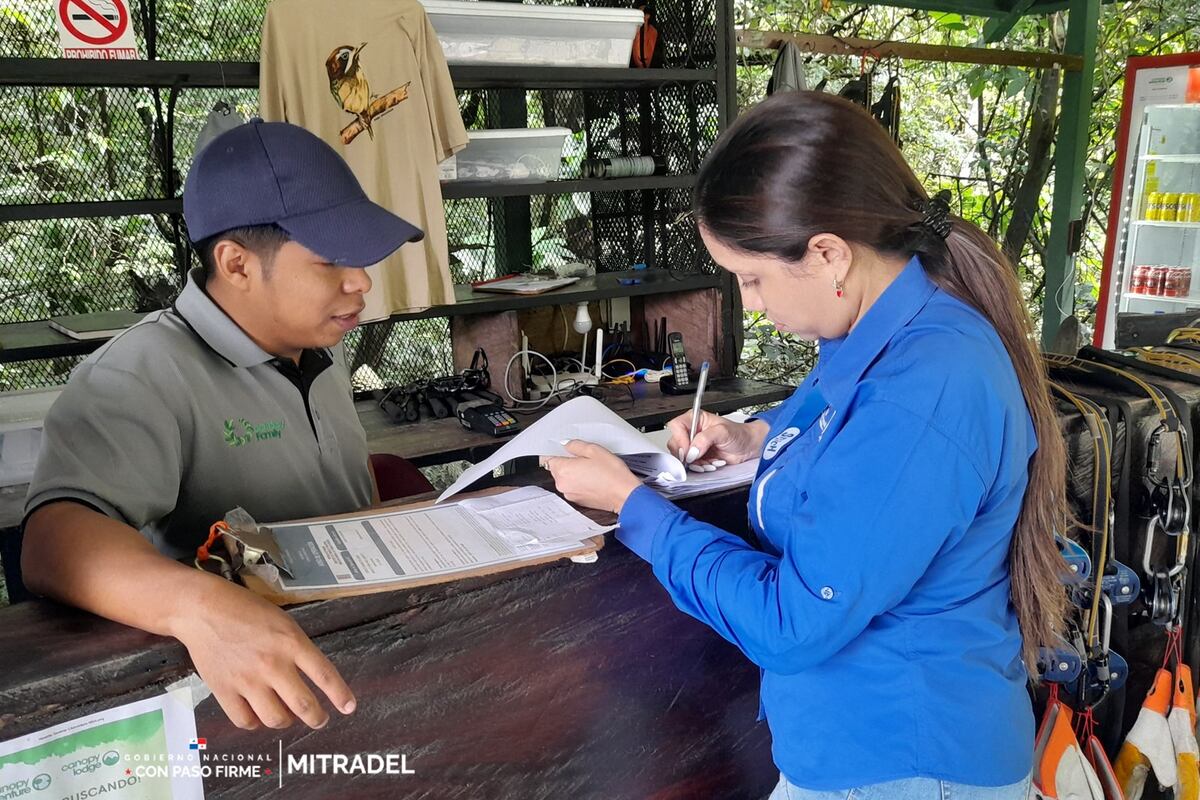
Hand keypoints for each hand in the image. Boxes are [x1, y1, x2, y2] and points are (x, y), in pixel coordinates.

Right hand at [170, 578, 355, 730]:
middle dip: (317, 718)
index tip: (349, 708)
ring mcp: (247, 680)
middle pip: (303, 705)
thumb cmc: (246, 610)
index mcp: (291, 643)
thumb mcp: (283, 622)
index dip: (340, 695)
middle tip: (320, 719)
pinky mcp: (223, 691)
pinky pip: (245, 721)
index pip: (324, 674)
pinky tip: (259, 715)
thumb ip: (298, 648)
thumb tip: (310, 676)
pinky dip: (255, 722)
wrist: (203, 610)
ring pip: (276, 719)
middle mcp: (272, 664)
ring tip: (287, 716)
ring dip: (286, 721)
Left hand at [544, 440, 642, 513]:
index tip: (567, 450)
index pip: (549, 457)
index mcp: (563, 470)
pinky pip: (574, 487)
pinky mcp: (578, 501)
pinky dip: (580, 483)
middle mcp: (562, 485)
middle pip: (557, 469)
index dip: (558, 452)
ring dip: (574, 473)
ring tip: (592, 470)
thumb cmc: (612, 474)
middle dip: (568, 462)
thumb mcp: (594, 450)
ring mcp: (569, 494)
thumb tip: (566, 444)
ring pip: (566, 478)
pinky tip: (594, 479)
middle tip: (585, 459)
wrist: (624, 495)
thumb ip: (575, 445)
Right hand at [665, 412, 768, 465]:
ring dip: (694, 463)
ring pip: (682, 456)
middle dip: (686, 454)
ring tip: (709, 461)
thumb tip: (692, 450)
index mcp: (695, 419)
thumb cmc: (738, 434)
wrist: (748, 447)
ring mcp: (694, 446)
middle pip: (675, 443)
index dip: (679, 439)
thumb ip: (705, 439)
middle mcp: (692, 432)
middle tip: (697, 459)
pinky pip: (690, 465)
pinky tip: (710, 464)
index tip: (687, 450)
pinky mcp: (698, 458)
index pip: (677, 426)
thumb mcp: (723, 432)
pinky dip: (699, 467)